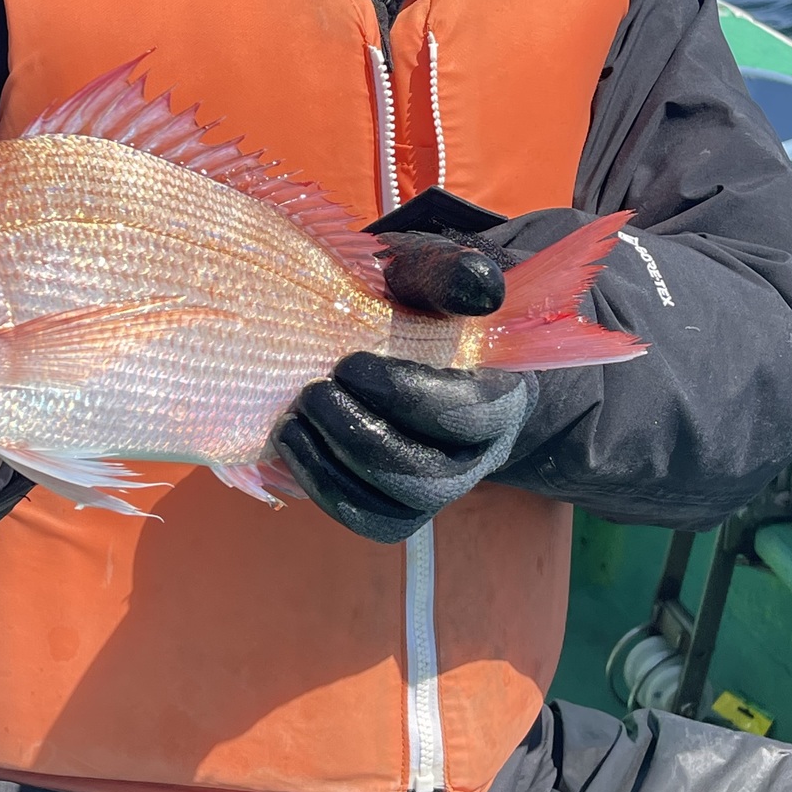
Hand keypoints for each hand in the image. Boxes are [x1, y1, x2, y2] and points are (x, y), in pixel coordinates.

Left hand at [274, 233, 535, 542]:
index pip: (466, 416)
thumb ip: (452, 274)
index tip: (349, 363)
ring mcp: (437, 488)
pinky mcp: (399, 504)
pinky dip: (322, 487)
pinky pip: (365, 517)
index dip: (405, 396)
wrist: (412, 331)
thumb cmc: (422, 299)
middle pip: (425, 477)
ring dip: (333, 468)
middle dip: (360, 437)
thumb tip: (479, 290)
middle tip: (313, 392)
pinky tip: (291, 444)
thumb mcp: (436, 273)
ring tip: (292, 420)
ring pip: (392, 508)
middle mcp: (475, 457)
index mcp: (500, 399)